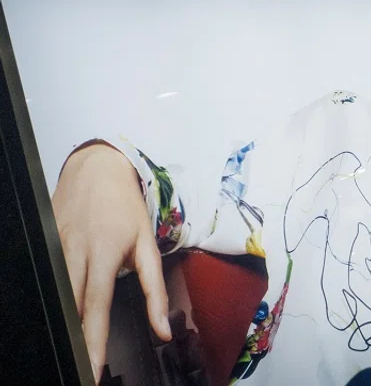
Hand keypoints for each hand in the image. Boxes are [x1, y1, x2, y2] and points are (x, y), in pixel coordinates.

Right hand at [52, 143, 171, 379]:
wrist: (96, 168)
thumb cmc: (126, 207)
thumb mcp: (148, 244)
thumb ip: (156, 289)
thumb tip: (162, 330)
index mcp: (105, 253)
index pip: (96, 307)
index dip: (93, 343)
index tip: (91, 370)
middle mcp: (76, 252)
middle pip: (70, 307)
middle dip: (73, 340)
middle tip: (78, 368)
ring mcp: (55, 247)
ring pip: (55, 295)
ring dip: (62, 323)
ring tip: (68, 349)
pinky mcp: (43, 243)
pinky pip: (46, 278)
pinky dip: (51, 299)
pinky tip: (55, 316)